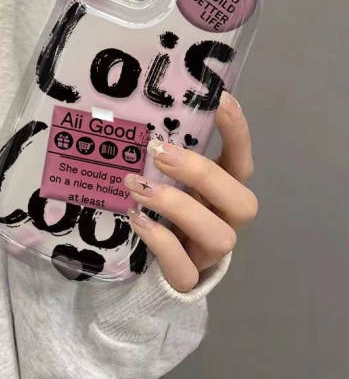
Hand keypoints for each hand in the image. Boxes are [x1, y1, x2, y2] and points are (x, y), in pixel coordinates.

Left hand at [124, 91, 257, 291]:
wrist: (155, 268)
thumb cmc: (165, 214)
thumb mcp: (169, 183)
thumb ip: (164, 161)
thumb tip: (137, 123)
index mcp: (222, 193)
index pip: (241, 163)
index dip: (238, 134)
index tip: (221, 100)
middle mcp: (224, 221)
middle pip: (242, 201)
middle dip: (202, 173)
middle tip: (159, 151)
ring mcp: (209, 254)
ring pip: (219, 236)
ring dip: (177, 206)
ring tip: (135, 186)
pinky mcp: (188, 278)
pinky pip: (184, 268)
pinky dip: (160, 240)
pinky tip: (136, 218)